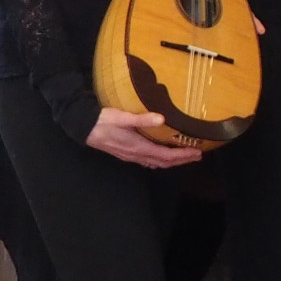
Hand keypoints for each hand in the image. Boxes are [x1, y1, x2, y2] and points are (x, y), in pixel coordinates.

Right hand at [86, 108, 202, 167]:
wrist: (84, 127)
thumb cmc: (104, 121)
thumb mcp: (123, 117)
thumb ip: (142, 119)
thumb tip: (162, 119)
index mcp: (139, 147)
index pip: (166, 156)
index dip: (182, 156)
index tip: (196, 153)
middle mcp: (136, 154)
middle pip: (163, 162)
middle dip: (181, 160)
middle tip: (197, 156)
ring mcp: (131, 156)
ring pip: (155, 163)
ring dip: (171, 161)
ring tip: (184, 157)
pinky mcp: (126, 153)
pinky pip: (147, 161)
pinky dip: (159, 160)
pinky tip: (161, 158)